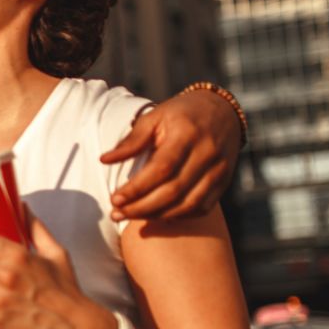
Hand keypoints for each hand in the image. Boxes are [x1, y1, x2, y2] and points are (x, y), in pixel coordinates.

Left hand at [102, 89, 240, 220]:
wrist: (223, 111)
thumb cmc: (181, 114)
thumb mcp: (155, 117)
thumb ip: (131, 140)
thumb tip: (104, 160)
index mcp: (187, 134)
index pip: (161, 168)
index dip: (137, 188)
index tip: (115, 200)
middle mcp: (207, 154)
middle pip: (173, 191)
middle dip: (141, 207)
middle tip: (117, 213)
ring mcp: (219, 170)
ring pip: (188, 204)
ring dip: (156, 215)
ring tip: (131, 217)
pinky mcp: (225, 182)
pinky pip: (202, 208)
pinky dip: (178, 216)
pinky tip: (157, 215)